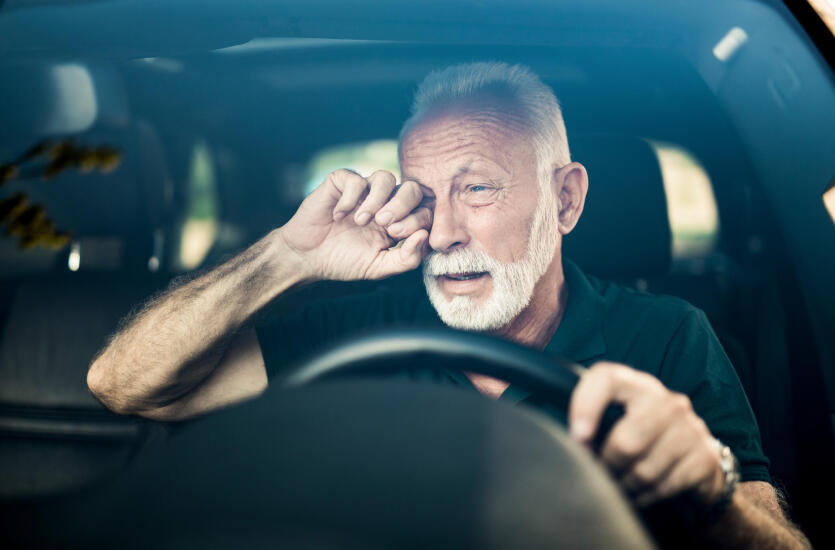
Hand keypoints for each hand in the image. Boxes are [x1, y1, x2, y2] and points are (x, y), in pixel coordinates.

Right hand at [280, 169, 430, 280]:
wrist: (308, 258)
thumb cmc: (345, 262)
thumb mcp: (379, 267)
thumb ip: (406, 258)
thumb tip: (424, 236)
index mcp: (399, 221)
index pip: (424, 209)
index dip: (417, 219)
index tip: (396, 236)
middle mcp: (385, 202)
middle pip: (412, 188)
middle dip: (403, 206)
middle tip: (385, 225)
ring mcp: (363, 191)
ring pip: (385, 177)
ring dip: (378, 199)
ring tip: (363, 220)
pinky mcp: (341, 183)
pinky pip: (355, 178)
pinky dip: (350, 197)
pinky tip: (338, 215)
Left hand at [568, 362, 725, 507]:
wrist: (696, 459)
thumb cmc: (641, 437)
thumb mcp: (617, 419)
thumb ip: (592, 419)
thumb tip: (561, 439)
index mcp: (637, 385)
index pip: (607, 378)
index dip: (586, 404)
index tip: (577, 437)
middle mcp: (667, 400)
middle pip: (626, 441)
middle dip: (607, 466)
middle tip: (601, 474)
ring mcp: (690, 427)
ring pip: (644, 470)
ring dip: (626, 486)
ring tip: (620, 485)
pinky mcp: (705, 455)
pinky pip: (665, 486)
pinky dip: (647, 497)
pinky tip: (642, 493)